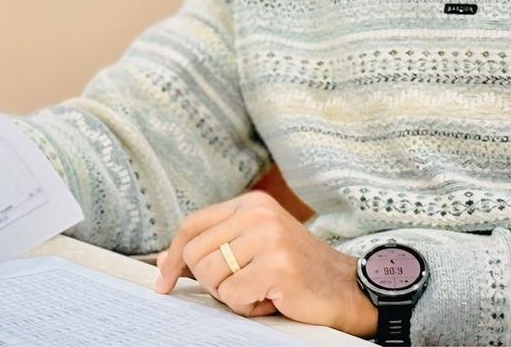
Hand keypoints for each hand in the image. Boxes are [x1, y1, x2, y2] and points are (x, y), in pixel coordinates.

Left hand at [153, 190, 377, 336]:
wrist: (346, 288)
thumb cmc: (295, 272)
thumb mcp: (252, 249)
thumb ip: (213, 249)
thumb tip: (164, 261)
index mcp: (250, 203)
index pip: (192, 225)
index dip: (174, 256)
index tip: (164, 283)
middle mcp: (258, 213)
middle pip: (196, 253)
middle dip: (210, 282)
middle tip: (241, 287)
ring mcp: (269, 237)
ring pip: (212, 277)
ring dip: (231, 296)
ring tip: (261, 290)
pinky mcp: (277, 265)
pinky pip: (233, 295)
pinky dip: (247, 307)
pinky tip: (272, 298)